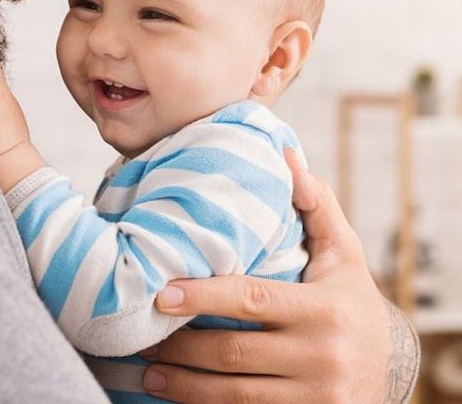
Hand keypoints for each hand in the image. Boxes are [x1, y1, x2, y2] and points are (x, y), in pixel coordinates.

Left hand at [142, 149, 418, 402]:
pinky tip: (178, 397)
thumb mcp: (343, 251)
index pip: (252, 299)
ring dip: (183, 385)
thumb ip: (316, 204)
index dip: (204, 296)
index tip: (163, 293)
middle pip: (234, 353)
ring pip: (234, 396)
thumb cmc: (352, 299)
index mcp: (325, 308)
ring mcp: (316, 397)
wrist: (392, 367)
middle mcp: (322, 356)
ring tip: (148, 372)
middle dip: (181, 346)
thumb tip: (288, 155)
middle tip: (143, 335)